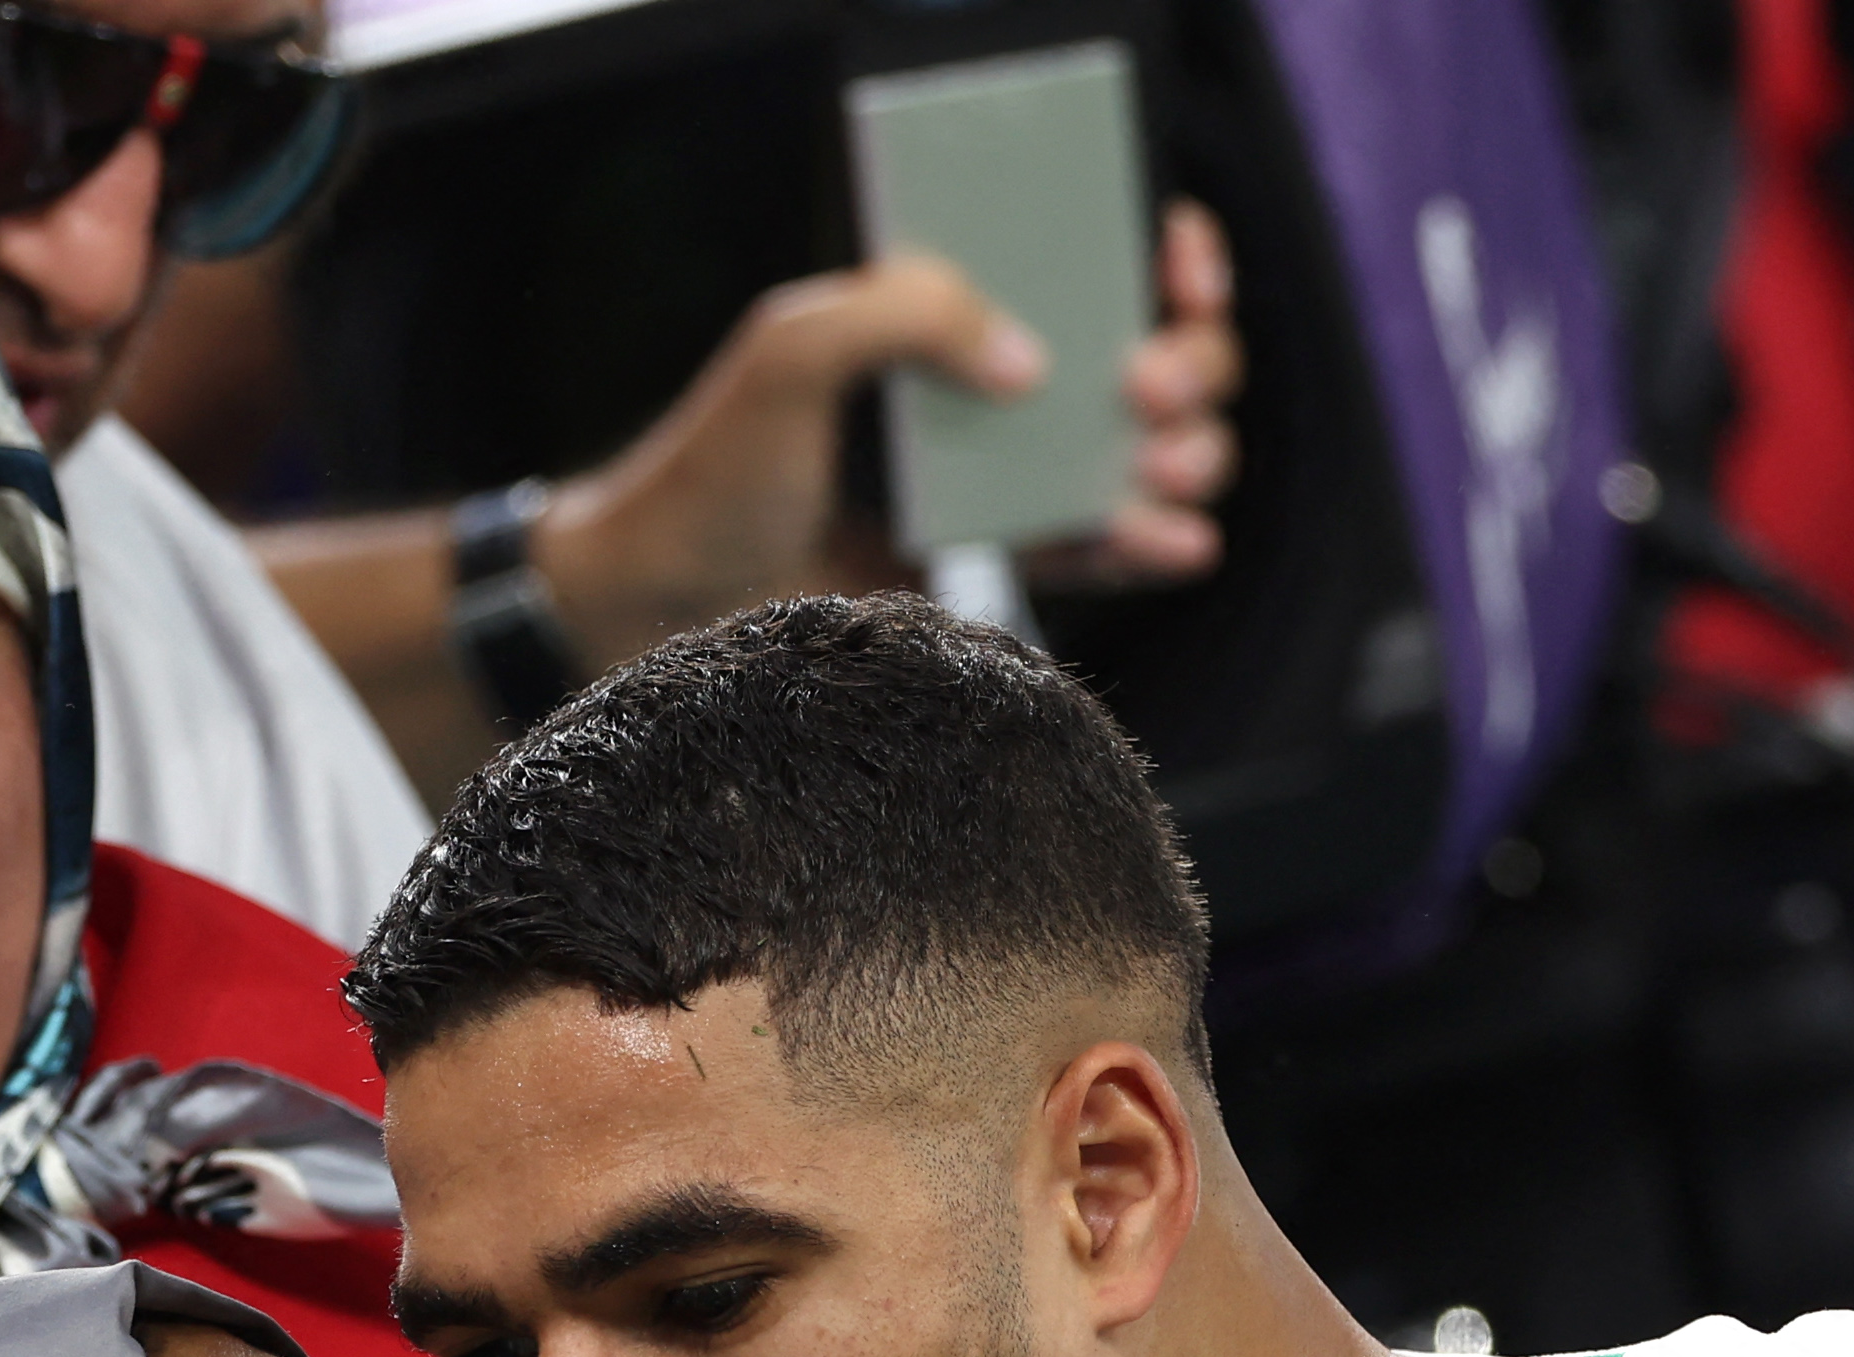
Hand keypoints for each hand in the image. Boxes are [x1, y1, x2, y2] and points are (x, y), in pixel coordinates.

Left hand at [538, 199, 1244, 658]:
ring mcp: (997, 472)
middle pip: (1146, 351)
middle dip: (1185, 362)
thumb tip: (1025, 359)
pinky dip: (1145, 543)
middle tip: (1145, 386)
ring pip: (1142, 450)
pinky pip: (1093, 547)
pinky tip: (1175, 541)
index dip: (1162, 251)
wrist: (665, 608)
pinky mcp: (989, 560)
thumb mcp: (790, 350)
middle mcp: (985, 383)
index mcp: (945, 310)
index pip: (1088, 251)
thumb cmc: (709, 469)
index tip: (1178, 267)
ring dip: (1188, 451)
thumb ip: (901, 311)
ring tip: (1162, 467)